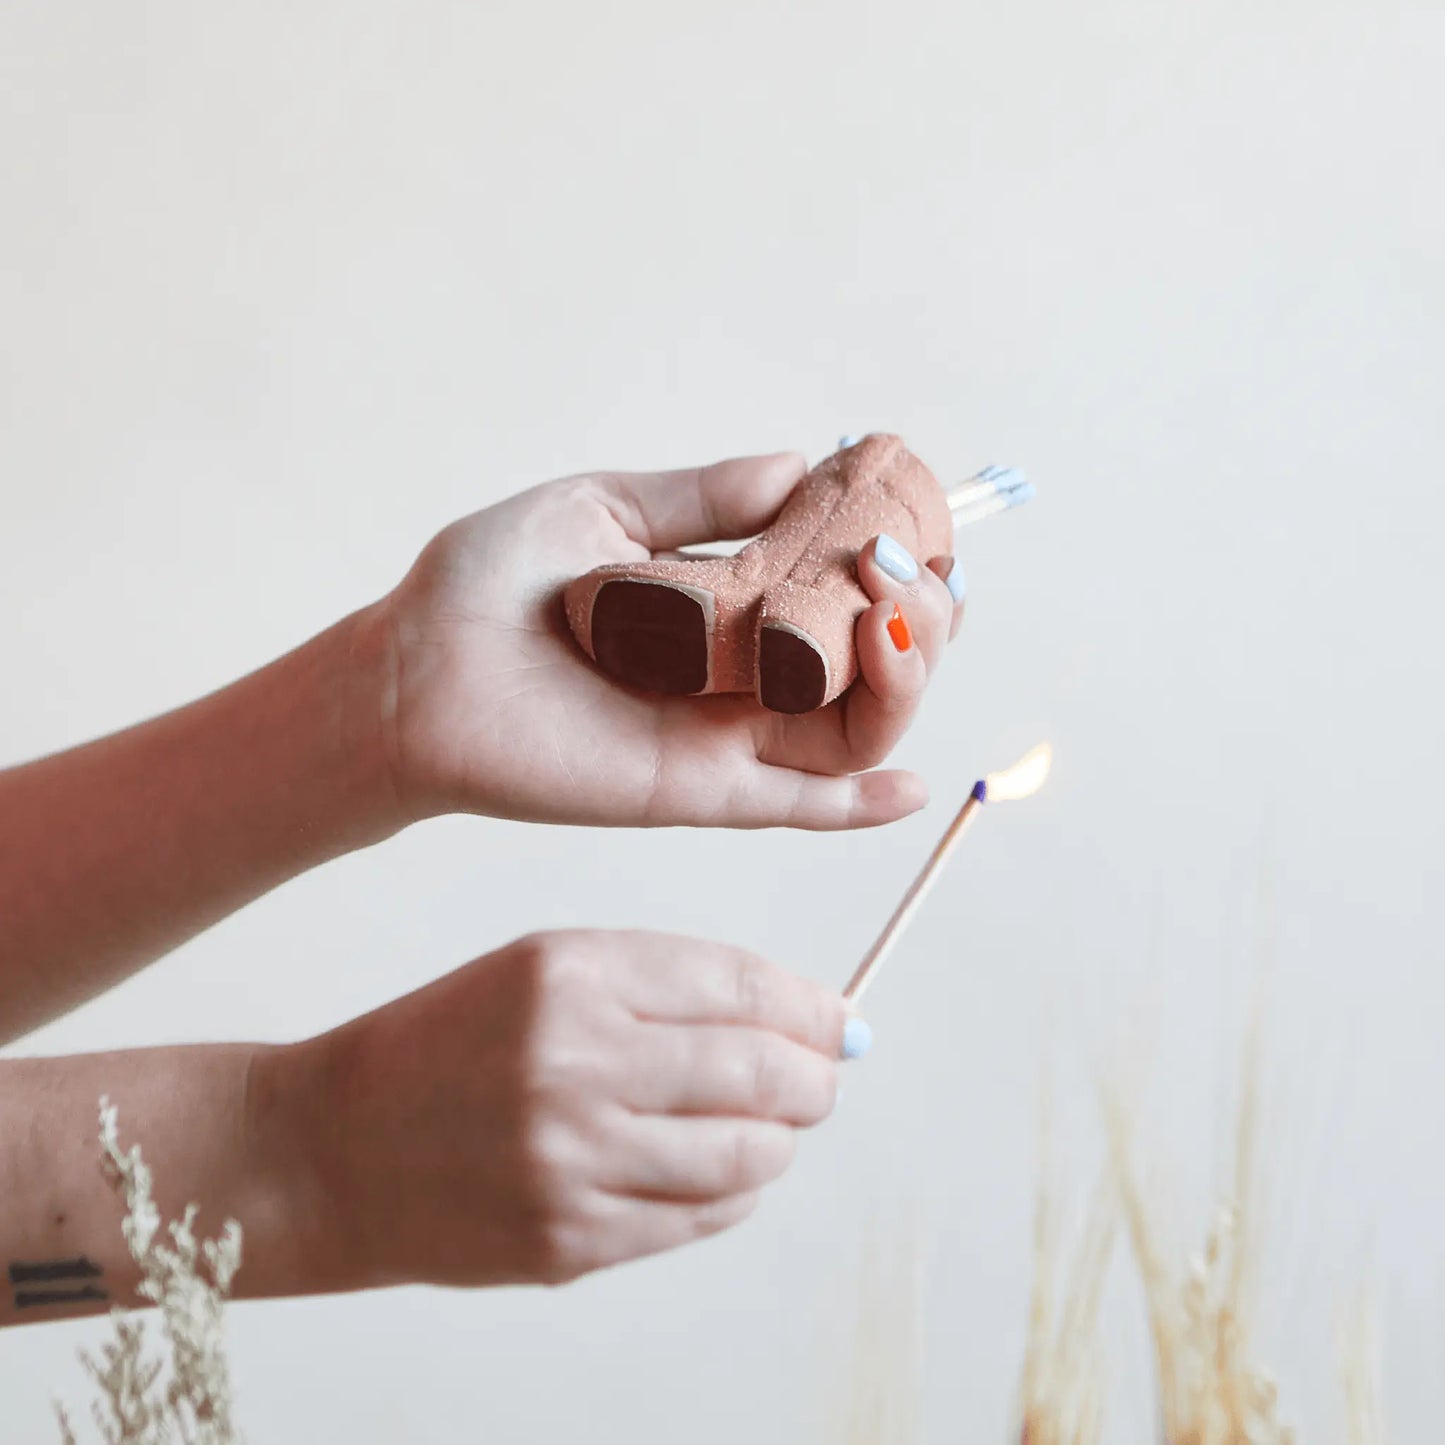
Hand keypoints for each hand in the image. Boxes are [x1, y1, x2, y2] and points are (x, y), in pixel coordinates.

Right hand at [298, 930, 862, 1289]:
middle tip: (822, 1078)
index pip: (741, 985)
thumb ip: (671, 988)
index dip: (810, 1005)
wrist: (332, 1148)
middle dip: (815, 1077)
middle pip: (762, 1072)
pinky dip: (734, 1193)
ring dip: (781, 1139)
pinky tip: (718, 1171)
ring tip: (769, 1125)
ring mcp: (574, 1161)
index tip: (839, 1019)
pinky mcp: (570, 1241)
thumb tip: (808, 1019)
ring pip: (749, 1155)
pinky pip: (703, 1218)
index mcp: (571, 974)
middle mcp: (576, 1064)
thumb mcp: (545, 971)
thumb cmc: (447, 1045)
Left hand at [371, 452, 962, 829]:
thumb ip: (701, 497)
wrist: (408, 669)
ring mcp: (720, 736)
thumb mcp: (602, 509)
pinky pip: (794, 805)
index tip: (912, 518)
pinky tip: (913, 787)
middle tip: (904, 569)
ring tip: (900, 623)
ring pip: (852, 732)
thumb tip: (798, 462)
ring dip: (903, 683)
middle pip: (867, 666)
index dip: (891, 562)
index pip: (837, 595)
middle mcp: (736, 676)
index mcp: (721, 609)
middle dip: (917, 619)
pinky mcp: (693, 789)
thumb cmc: (485, 587)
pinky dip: (858, 805)